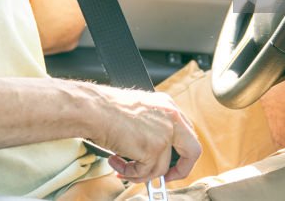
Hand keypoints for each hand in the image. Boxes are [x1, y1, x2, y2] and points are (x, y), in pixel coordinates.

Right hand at [86, 85, 200, 183]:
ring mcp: (164, 133)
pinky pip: (146, 173)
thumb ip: (152, 127)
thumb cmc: (105, 108)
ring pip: (161, 168)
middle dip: (179, 170)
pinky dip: (130, 173)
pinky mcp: (153, 148)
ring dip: (140, 173)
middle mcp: (171, 117)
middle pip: (192, 151)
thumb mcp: (138, 112)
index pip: (185, 134)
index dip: (179, 153)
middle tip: (165, 178)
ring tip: (121, 166)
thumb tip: (154, 154)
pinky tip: (116, 162)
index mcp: (167, 106)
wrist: (92, 109)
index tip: (169, 163)